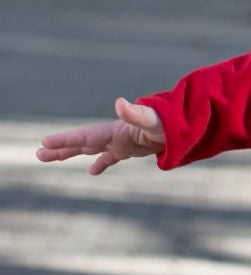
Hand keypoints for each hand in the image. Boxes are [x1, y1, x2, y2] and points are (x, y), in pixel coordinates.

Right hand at [36, 98, 165, 175]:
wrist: (186, 125)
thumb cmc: (170, 123)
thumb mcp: (154, 121)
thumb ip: (137, 114)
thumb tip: (120, 102)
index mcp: (116, 131)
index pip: (86, 135)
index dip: (66, 139)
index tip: (45, 142)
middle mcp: (114, 135)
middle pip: (82, 142)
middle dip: (60, 147)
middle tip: (38, 153)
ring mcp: (121, 142)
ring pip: (90, 149)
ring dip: (70, 153)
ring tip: (46, 158)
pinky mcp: (130, 149)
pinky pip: (110, 157)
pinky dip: (101, 163)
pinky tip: (92, 172)